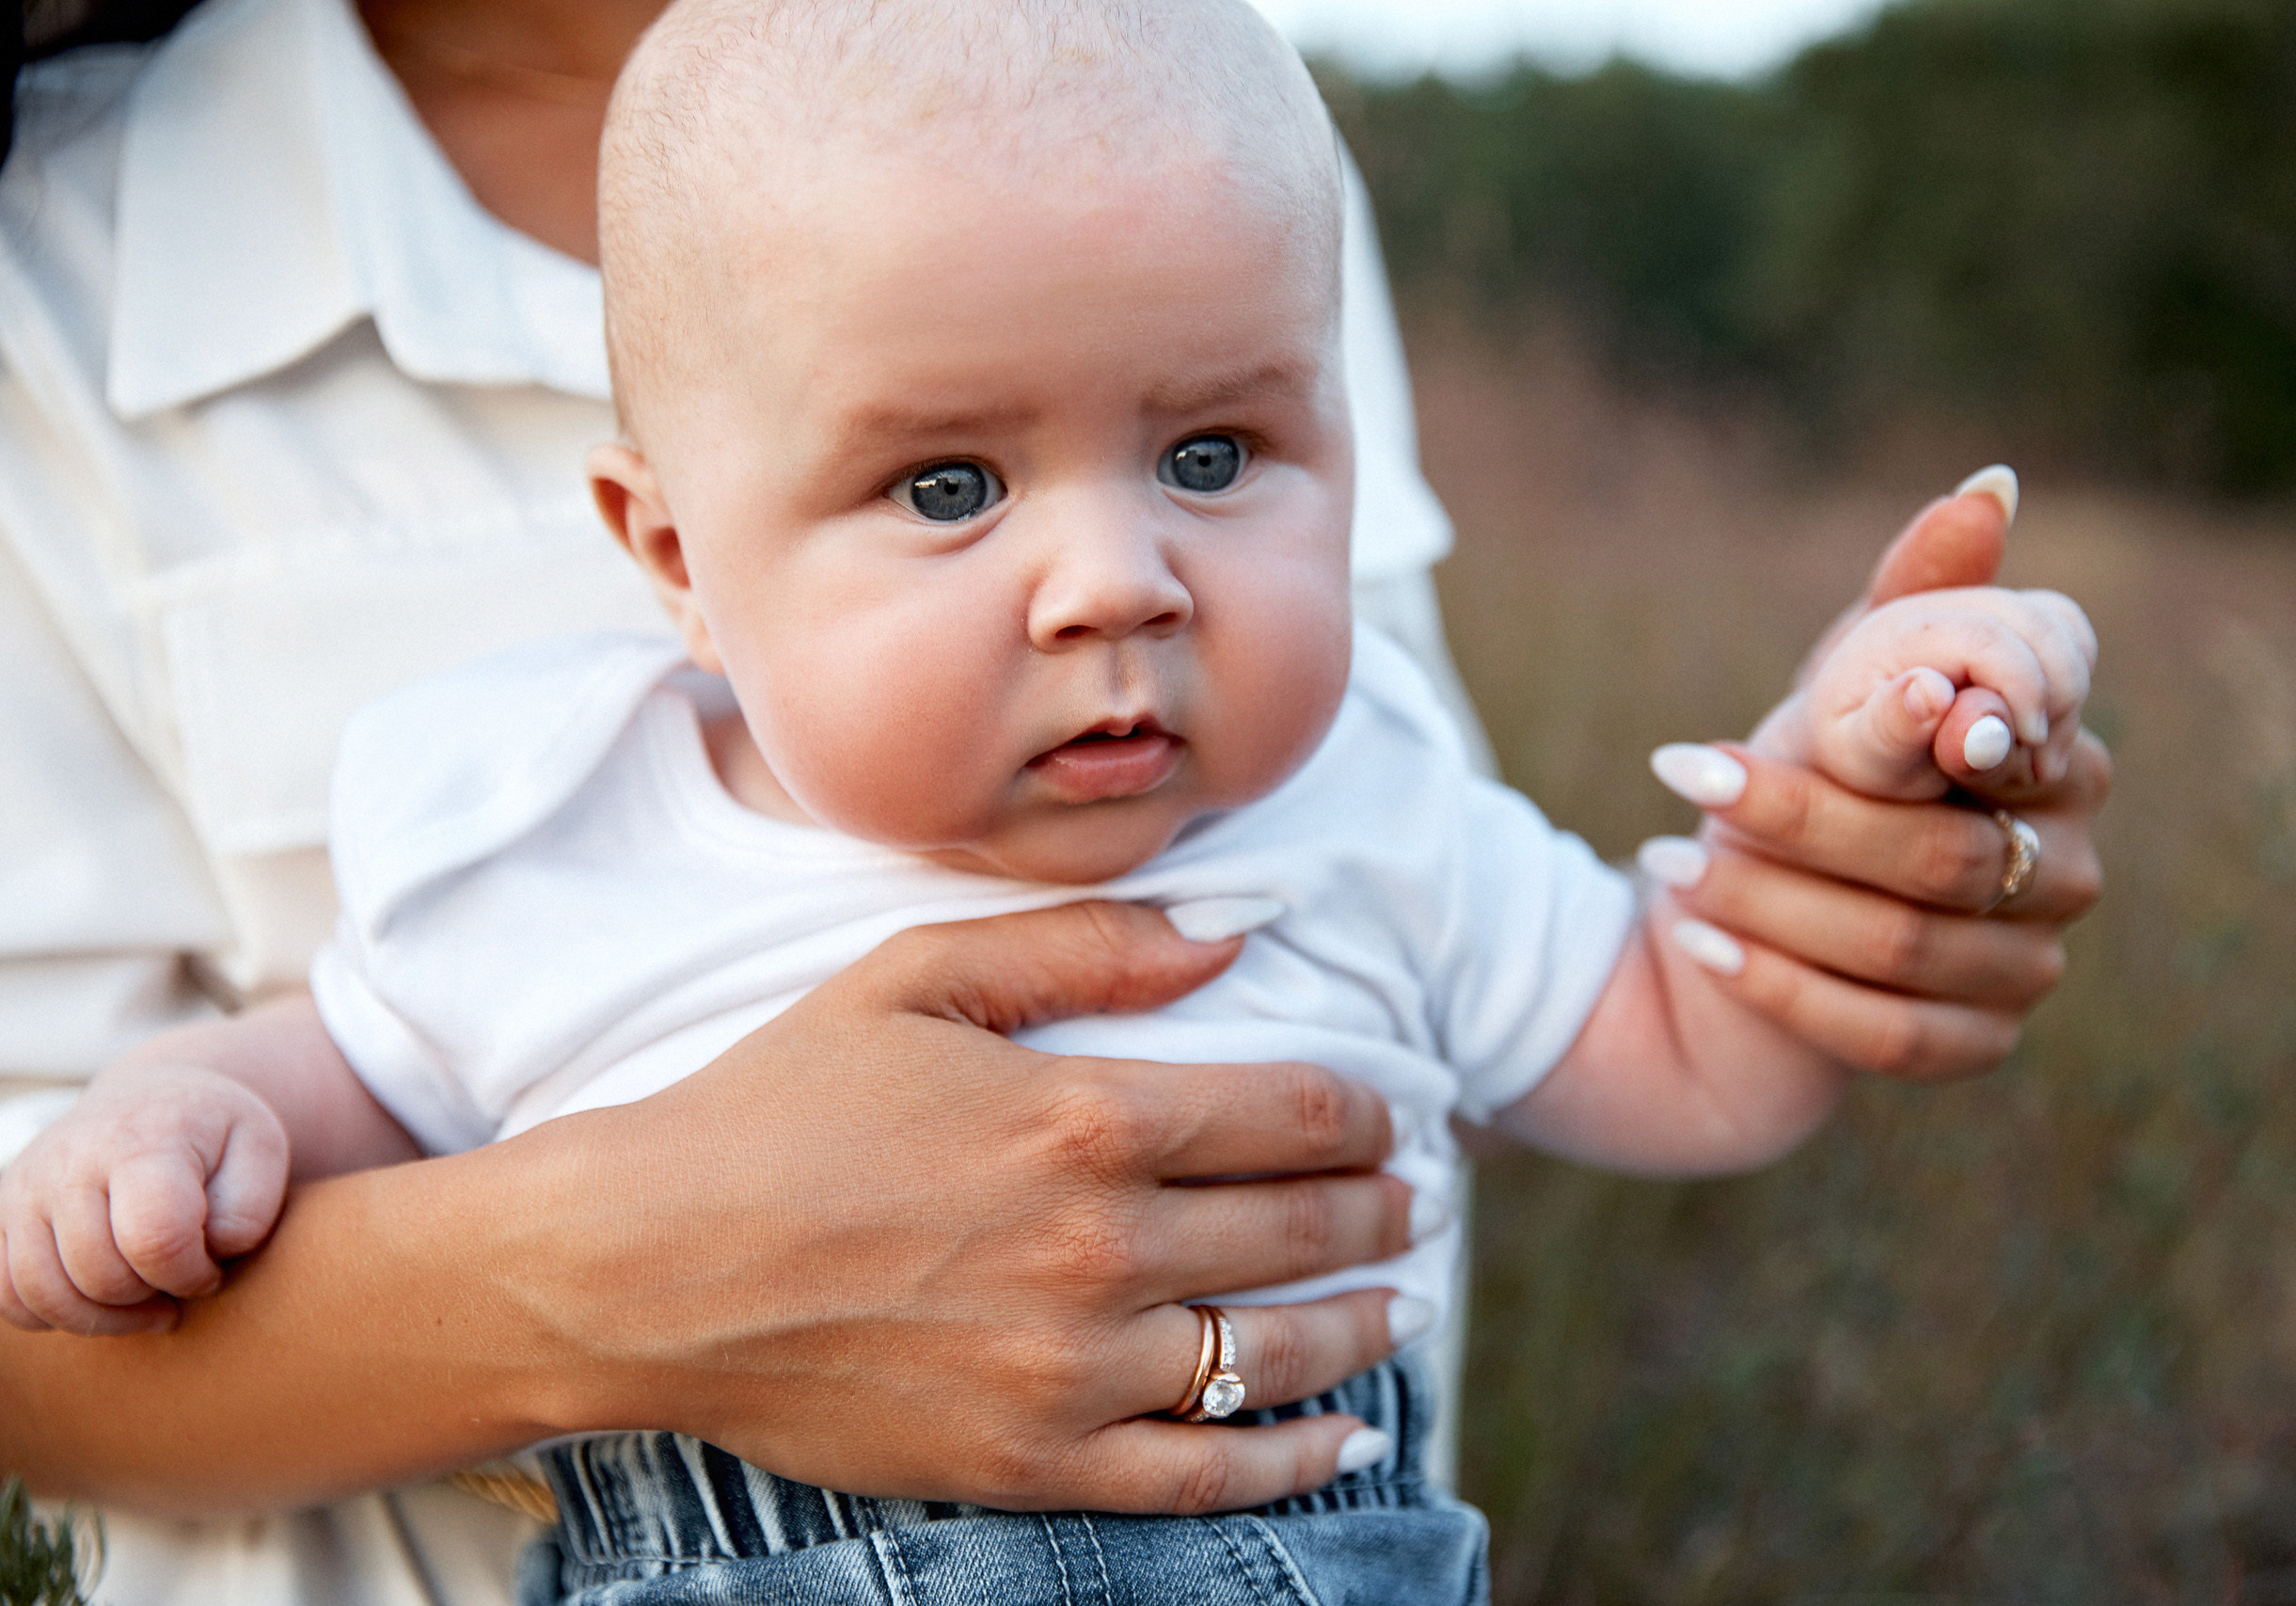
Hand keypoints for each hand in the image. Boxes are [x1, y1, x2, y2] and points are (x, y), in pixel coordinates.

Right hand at [0, 1063, 290, 1334]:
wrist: (150, 1100)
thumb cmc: (213, 1135)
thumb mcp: (260, 1151)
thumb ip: (249, 1211)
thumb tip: (207, 1255)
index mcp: (141, 1142)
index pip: (156, 1237)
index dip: (192, 1274)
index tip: (212, 1267)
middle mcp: (68, 1163)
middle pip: (99, 1274)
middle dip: (151, 1295)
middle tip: (181, 1279)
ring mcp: (23, 1189)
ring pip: (43, 1294)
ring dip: (104, 1318)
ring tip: (147, 1300)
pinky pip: (5, 1296)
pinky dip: (50, 1316)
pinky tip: (98, 1300)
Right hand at [475, 900, 1415, 1514]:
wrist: (644, 1265)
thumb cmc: (773, 1104)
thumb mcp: (915, 977)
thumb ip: (1086, 948)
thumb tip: (1235, 929)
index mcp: (1083, 1117)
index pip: (1291, 1111)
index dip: (1364, 1111)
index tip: (1387, 1113)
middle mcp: (1099, 1249)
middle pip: (1302, 1229)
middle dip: (1381, 1210)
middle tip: (1413, 1201)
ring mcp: (1069, 1371)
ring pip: (1274, 1354)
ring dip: (1363, 1325)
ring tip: (1398, 1302)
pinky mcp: (1029, 1461)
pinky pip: (1203, 1478)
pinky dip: (1294, 1461)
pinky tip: (1348, 1436)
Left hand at [1638, 472, 2107, 1079]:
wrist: (1758, 918)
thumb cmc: (1821, 775)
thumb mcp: (1847, 683)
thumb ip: (1915, 602)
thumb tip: (1989, 488)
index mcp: (2061, 761)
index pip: (2018, 745)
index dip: (1933, 732)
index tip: (1851, 710)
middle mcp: (2070, 868)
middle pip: (1939, 853)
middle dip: (1801, 816)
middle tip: (1686, 773)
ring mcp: (2029, 968)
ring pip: (1899, 946)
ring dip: (1766, 900)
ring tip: (1668, 857)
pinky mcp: (1974, 1047)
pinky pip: (1880, 1035)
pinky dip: (1774, 986)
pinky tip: (1693, 940)